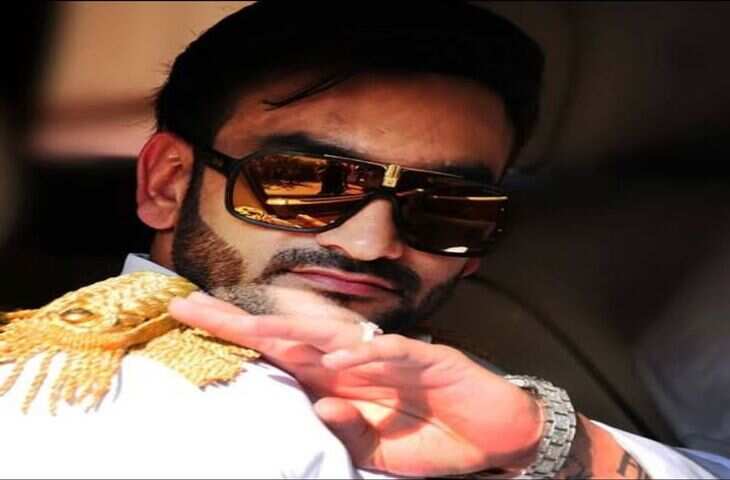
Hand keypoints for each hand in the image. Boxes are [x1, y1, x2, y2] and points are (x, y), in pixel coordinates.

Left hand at [169, 289, 542, 476]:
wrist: (495, 435)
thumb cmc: (433, 437)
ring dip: (296, 331)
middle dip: (240, 320)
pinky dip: (371, 356)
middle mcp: (356, 359)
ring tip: (254, 327)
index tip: (188, 320)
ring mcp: (392, 356)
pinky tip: (342, 357)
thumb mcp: (379, 450)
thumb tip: (319, 409)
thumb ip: (347, 432)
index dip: (235, 335)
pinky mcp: (431, 359)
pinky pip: (396, 354)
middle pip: (291, 334)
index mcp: (339, 378)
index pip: (277, 352)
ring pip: (336, 336)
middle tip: (188, 304)